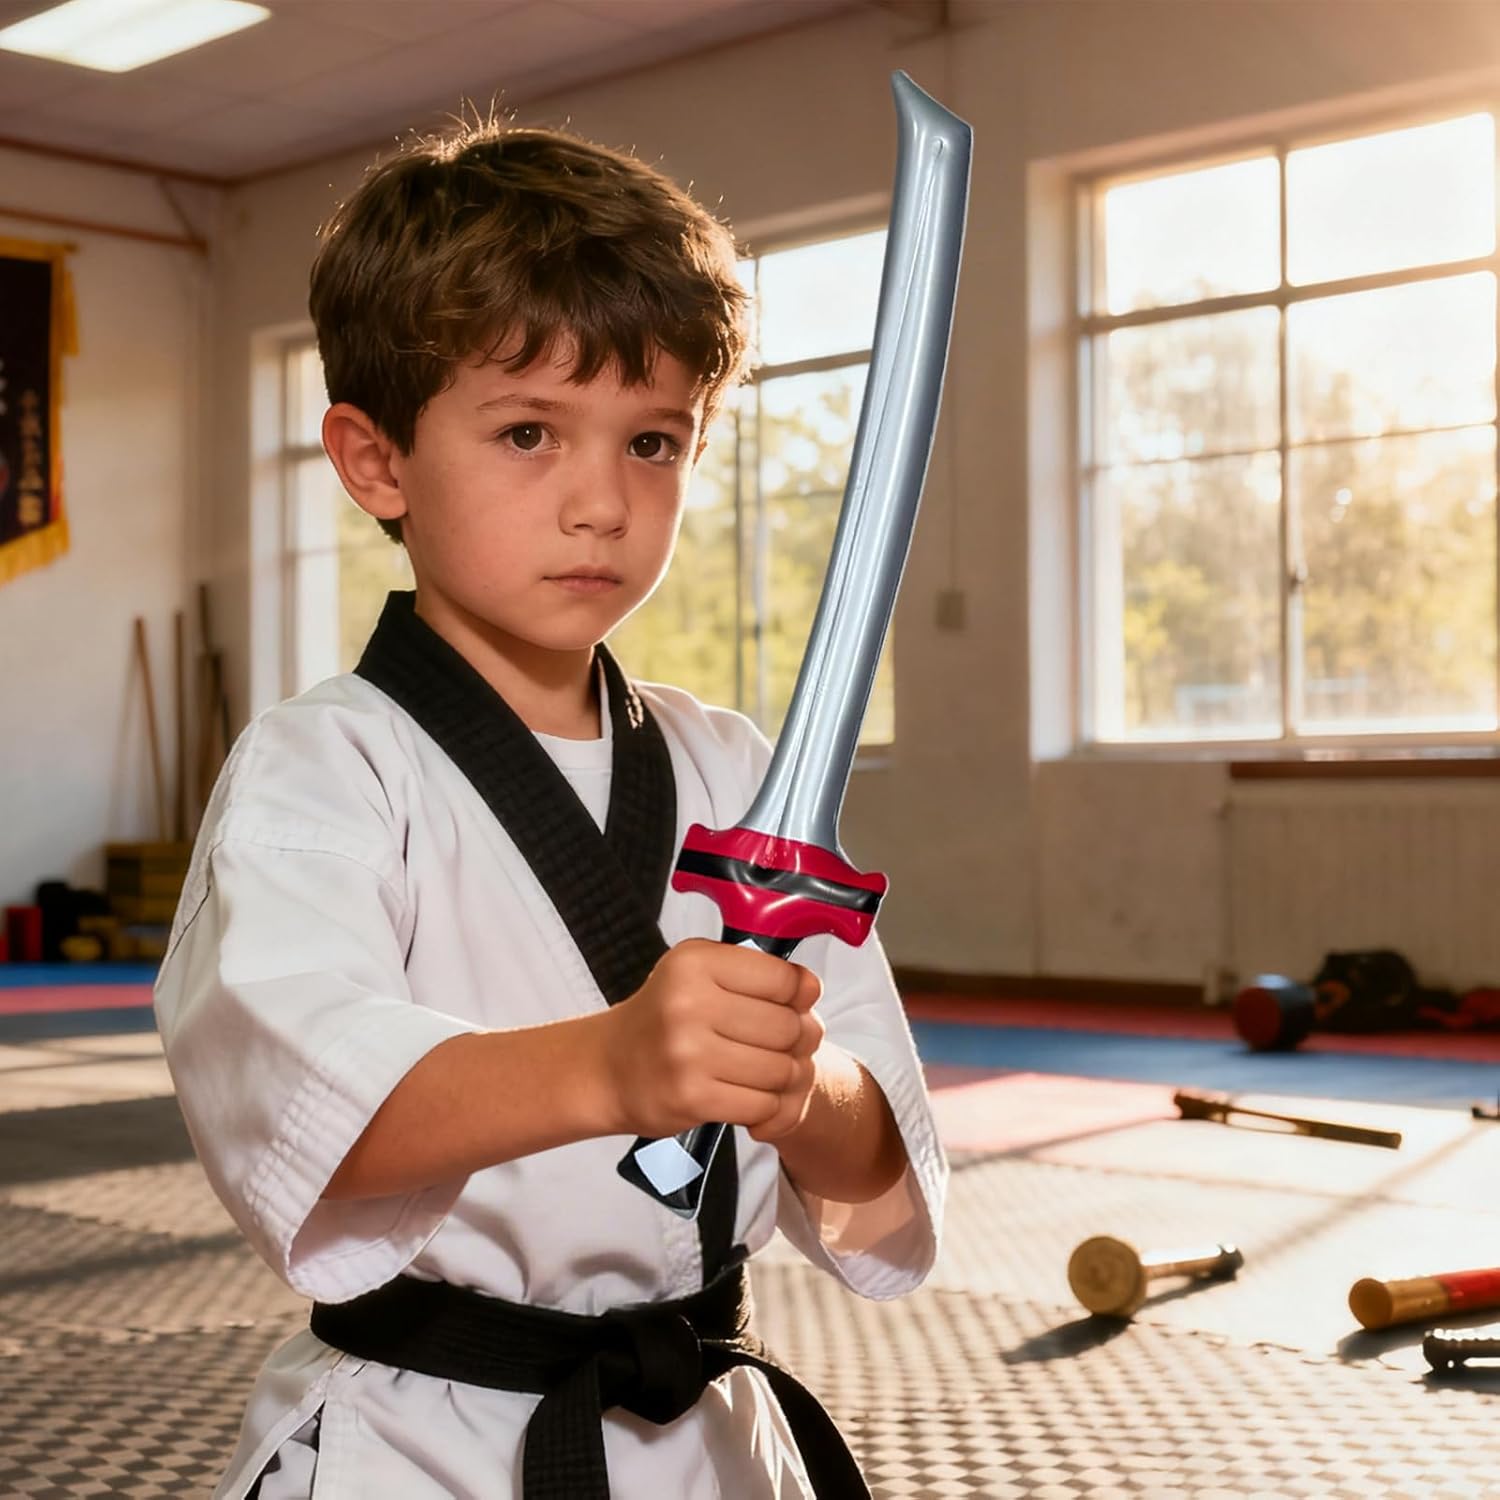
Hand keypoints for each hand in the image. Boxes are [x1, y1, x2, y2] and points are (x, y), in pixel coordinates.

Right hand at [600, 937, 823, 1139]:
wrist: (607, 1069)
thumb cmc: (663, 1018)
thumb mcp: (697, 973)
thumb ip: (754, 973)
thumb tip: (812, 988)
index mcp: (695, 962)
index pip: (784, 979)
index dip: (799, 996)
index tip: (789, 1005)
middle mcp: (689, 1003)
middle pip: (789, 1027)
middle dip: (795, 1041)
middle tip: (777, 1046)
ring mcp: (688, 1053)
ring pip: (781, 1069)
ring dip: (781, 1077)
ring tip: (761, 1072)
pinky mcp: (691, 1098)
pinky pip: (763, 1104)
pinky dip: (765, 1106)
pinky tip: (748, 1096)